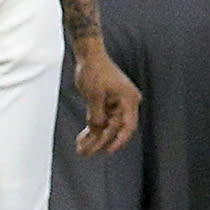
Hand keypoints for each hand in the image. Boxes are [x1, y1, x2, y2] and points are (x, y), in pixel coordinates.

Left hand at [71, 41, 141, 155]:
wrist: (89, 56)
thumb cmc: (94, 71)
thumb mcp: (94, 95)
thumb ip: (97, 115)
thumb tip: (97, 131)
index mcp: (128, 99)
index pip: (128, 125)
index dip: (119, 140)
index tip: (108, 151)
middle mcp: (125, 104)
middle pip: (115, 128)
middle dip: (99, 142)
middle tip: (85, 153)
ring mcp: (116, 105)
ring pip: (106, 127)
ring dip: (93, 138)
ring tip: (80, 149)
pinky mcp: (106, 104)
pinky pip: (101, 121)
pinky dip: (91, 129)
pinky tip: (82, 139)